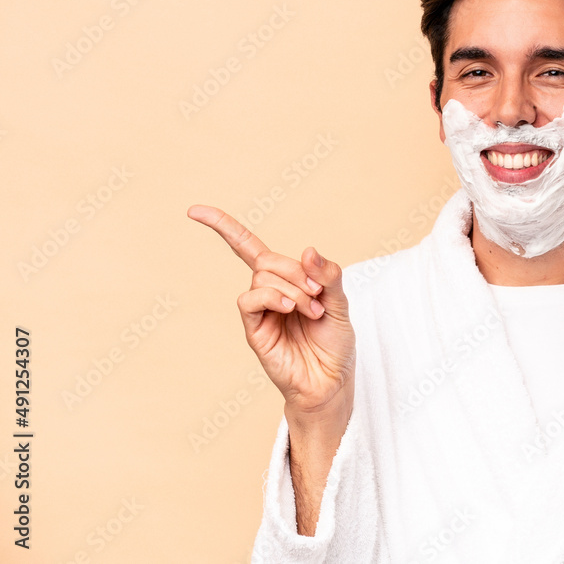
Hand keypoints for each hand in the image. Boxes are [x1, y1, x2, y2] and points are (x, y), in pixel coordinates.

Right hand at [187, 205, 355, 415]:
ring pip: (262, 278)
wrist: (331, 381)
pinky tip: (290, 309)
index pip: (248, 247)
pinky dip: (272, 297)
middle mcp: (268, 292)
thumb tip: (308, 250)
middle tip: (318, 296)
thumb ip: (328, 276)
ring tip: (313, 312)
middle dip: (297, 272)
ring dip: (293, 289)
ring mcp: (259, 312)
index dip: (224, 227)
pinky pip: (250, 299)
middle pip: (268, 260)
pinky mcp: (254, 330)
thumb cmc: (334, 343)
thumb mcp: (340, 302)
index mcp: (286, 280)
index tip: (194, 211)